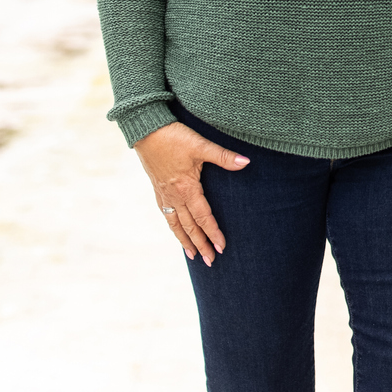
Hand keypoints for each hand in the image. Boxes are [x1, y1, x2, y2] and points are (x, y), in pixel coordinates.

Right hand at [134, 120, 249, 265]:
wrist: (146, 130)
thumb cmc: (174, 137)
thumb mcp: (201, 145)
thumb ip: (223, 156)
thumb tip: (246, 163)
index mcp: (187, 188)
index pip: (203, 217)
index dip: (213, 233)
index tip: (222, 247)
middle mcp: (174, 196)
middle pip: (190, 226)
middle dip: (201, 244)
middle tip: (211, 261)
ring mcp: (164, 194)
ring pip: (175, 224)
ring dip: (185, 241)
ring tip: (192, 256)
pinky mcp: (157, 188)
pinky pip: (165, 214)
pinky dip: (172, 226)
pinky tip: (175, 230)